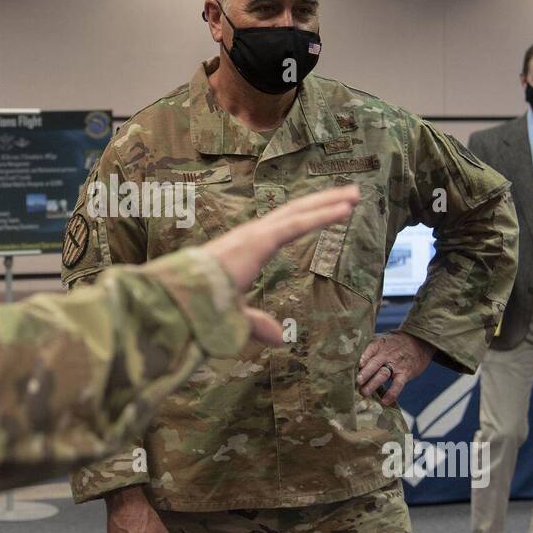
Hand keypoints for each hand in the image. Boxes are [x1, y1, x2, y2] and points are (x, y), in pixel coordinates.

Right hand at [204, 184, 359, 345]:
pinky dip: (322, 215)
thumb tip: (280, 339)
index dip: (307, 217)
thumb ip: (257, 324)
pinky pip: (296, 225)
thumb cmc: (196, 308)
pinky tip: (346, 209)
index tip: (331, 210)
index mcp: (246, 249)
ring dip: (328, 201)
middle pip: (294, 212)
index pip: (283, 228)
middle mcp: (251, 236)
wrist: (176, 302)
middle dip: (323, 201)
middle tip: (351, 194)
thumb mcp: (234, 318)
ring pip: (298, 212)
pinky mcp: (257, 241)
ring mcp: (254, 235)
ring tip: (356, 194)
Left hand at [357, 331, 434, 405]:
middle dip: (364, 373)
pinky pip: (398, 384)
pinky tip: (384, 401)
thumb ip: (366, 347)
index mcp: (378, 344)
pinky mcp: (405, 373)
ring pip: (383, 374)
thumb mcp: (381, 339)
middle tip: (356, 381)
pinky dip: (392, 393)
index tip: (351, 366)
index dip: (360, 358)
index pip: (368, 350)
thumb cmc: (394, 342)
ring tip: (363, 393)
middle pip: (374, 363)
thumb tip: (346, 356)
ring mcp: (396, 364)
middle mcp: (386, 354)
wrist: (419, 341)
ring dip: (373, 384)